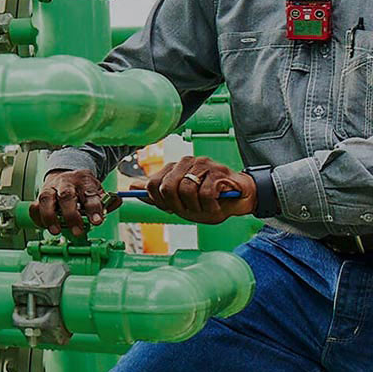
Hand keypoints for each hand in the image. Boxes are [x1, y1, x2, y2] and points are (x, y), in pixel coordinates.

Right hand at [30, 169, 120, 235]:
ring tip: (56, 231)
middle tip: (77, 232)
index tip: (97, 222)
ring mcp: (51, 188)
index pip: (90, 194)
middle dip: (71, 215)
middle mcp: (66, 183)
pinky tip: (44, 226)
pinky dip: (37, 217)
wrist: (66, 173)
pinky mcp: (40, 195)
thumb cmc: (82, 187)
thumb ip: (106, 200)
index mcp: (84, 181)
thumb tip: (116, 202)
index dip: (94, 209)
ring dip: (50, 216)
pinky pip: (35, 205)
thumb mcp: (97, 191)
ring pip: (46, 198)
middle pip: (67, 196)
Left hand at [132, 155, 255, 224]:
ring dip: (197, 207)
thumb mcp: (181, 204)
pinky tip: (216, 205)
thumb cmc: (212, 201)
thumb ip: (157, 196)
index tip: (174, 208)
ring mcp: (203, 164)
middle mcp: (187, 162)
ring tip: (206, 206)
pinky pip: (205, 194)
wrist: (241, 200)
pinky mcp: (218, 171)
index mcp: (175, 168)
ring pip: (185, 190)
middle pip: (166, 187)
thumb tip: (131, 187)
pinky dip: (210, 206)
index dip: (160, 202)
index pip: (153, 183)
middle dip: (178, 206)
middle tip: (192, 209)